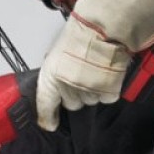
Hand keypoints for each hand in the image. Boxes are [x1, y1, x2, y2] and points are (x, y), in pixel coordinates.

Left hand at [35, 15, 130, 130]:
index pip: (46, 105)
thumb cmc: (79, 35)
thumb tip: (54, 91)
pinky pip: (106, 98)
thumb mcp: (56, 54)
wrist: (102, 29)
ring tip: (95, 70)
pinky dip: (107, 89)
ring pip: (90, 101)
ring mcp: (88, 92)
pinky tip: (107, 74)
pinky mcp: (107, 92)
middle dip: (76, 93)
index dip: (48, 116)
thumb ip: (54, 74)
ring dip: (92, 90)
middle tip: (81, 75)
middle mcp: (69, 88)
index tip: (50, 123)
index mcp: (51, 78)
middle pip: (72, 104)